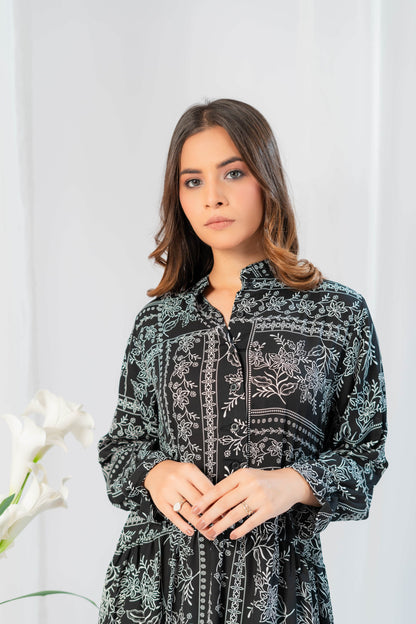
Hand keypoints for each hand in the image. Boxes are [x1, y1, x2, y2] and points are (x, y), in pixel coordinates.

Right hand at [143, 460, 214, 538]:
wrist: (156, 471)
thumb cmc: (177, 473)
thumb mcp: (191, 471)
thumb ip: (203, 484)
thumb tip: (219, 502)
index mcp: (189, 470)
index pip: (206, 488)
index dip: (217, 502)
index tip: (226, 512)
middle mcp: (177, 480)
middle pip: (198, 501)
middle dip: (211, 515)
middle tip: (220, 524)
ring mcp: (168, 492)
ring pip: (187, 511)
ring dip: (199, 524)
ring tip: (208, 532)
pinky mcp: (161, 503)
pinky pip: (173, 516)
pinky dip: (183, 526)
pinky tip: (190, 531)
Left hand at [191, 467, 320, 539]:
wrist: (289, 483)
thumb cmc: (264, 480)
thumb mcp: (247, 476)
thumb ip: (232, 485)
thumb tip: (210, 498)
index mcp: (242, 475)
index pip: (219, 489)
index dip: (205, 500)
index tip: (195, 509)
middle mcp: (250, 485)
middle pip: (224, 502)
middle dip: (210, 515)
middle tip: (199, 524)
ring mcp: (260, 498)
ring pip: (235, 514)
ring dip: (221, 525)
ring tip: (212, 532)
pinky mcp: (268, 510)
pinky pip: (251, 522)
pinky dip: (240, 530)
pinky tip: (232, 535)